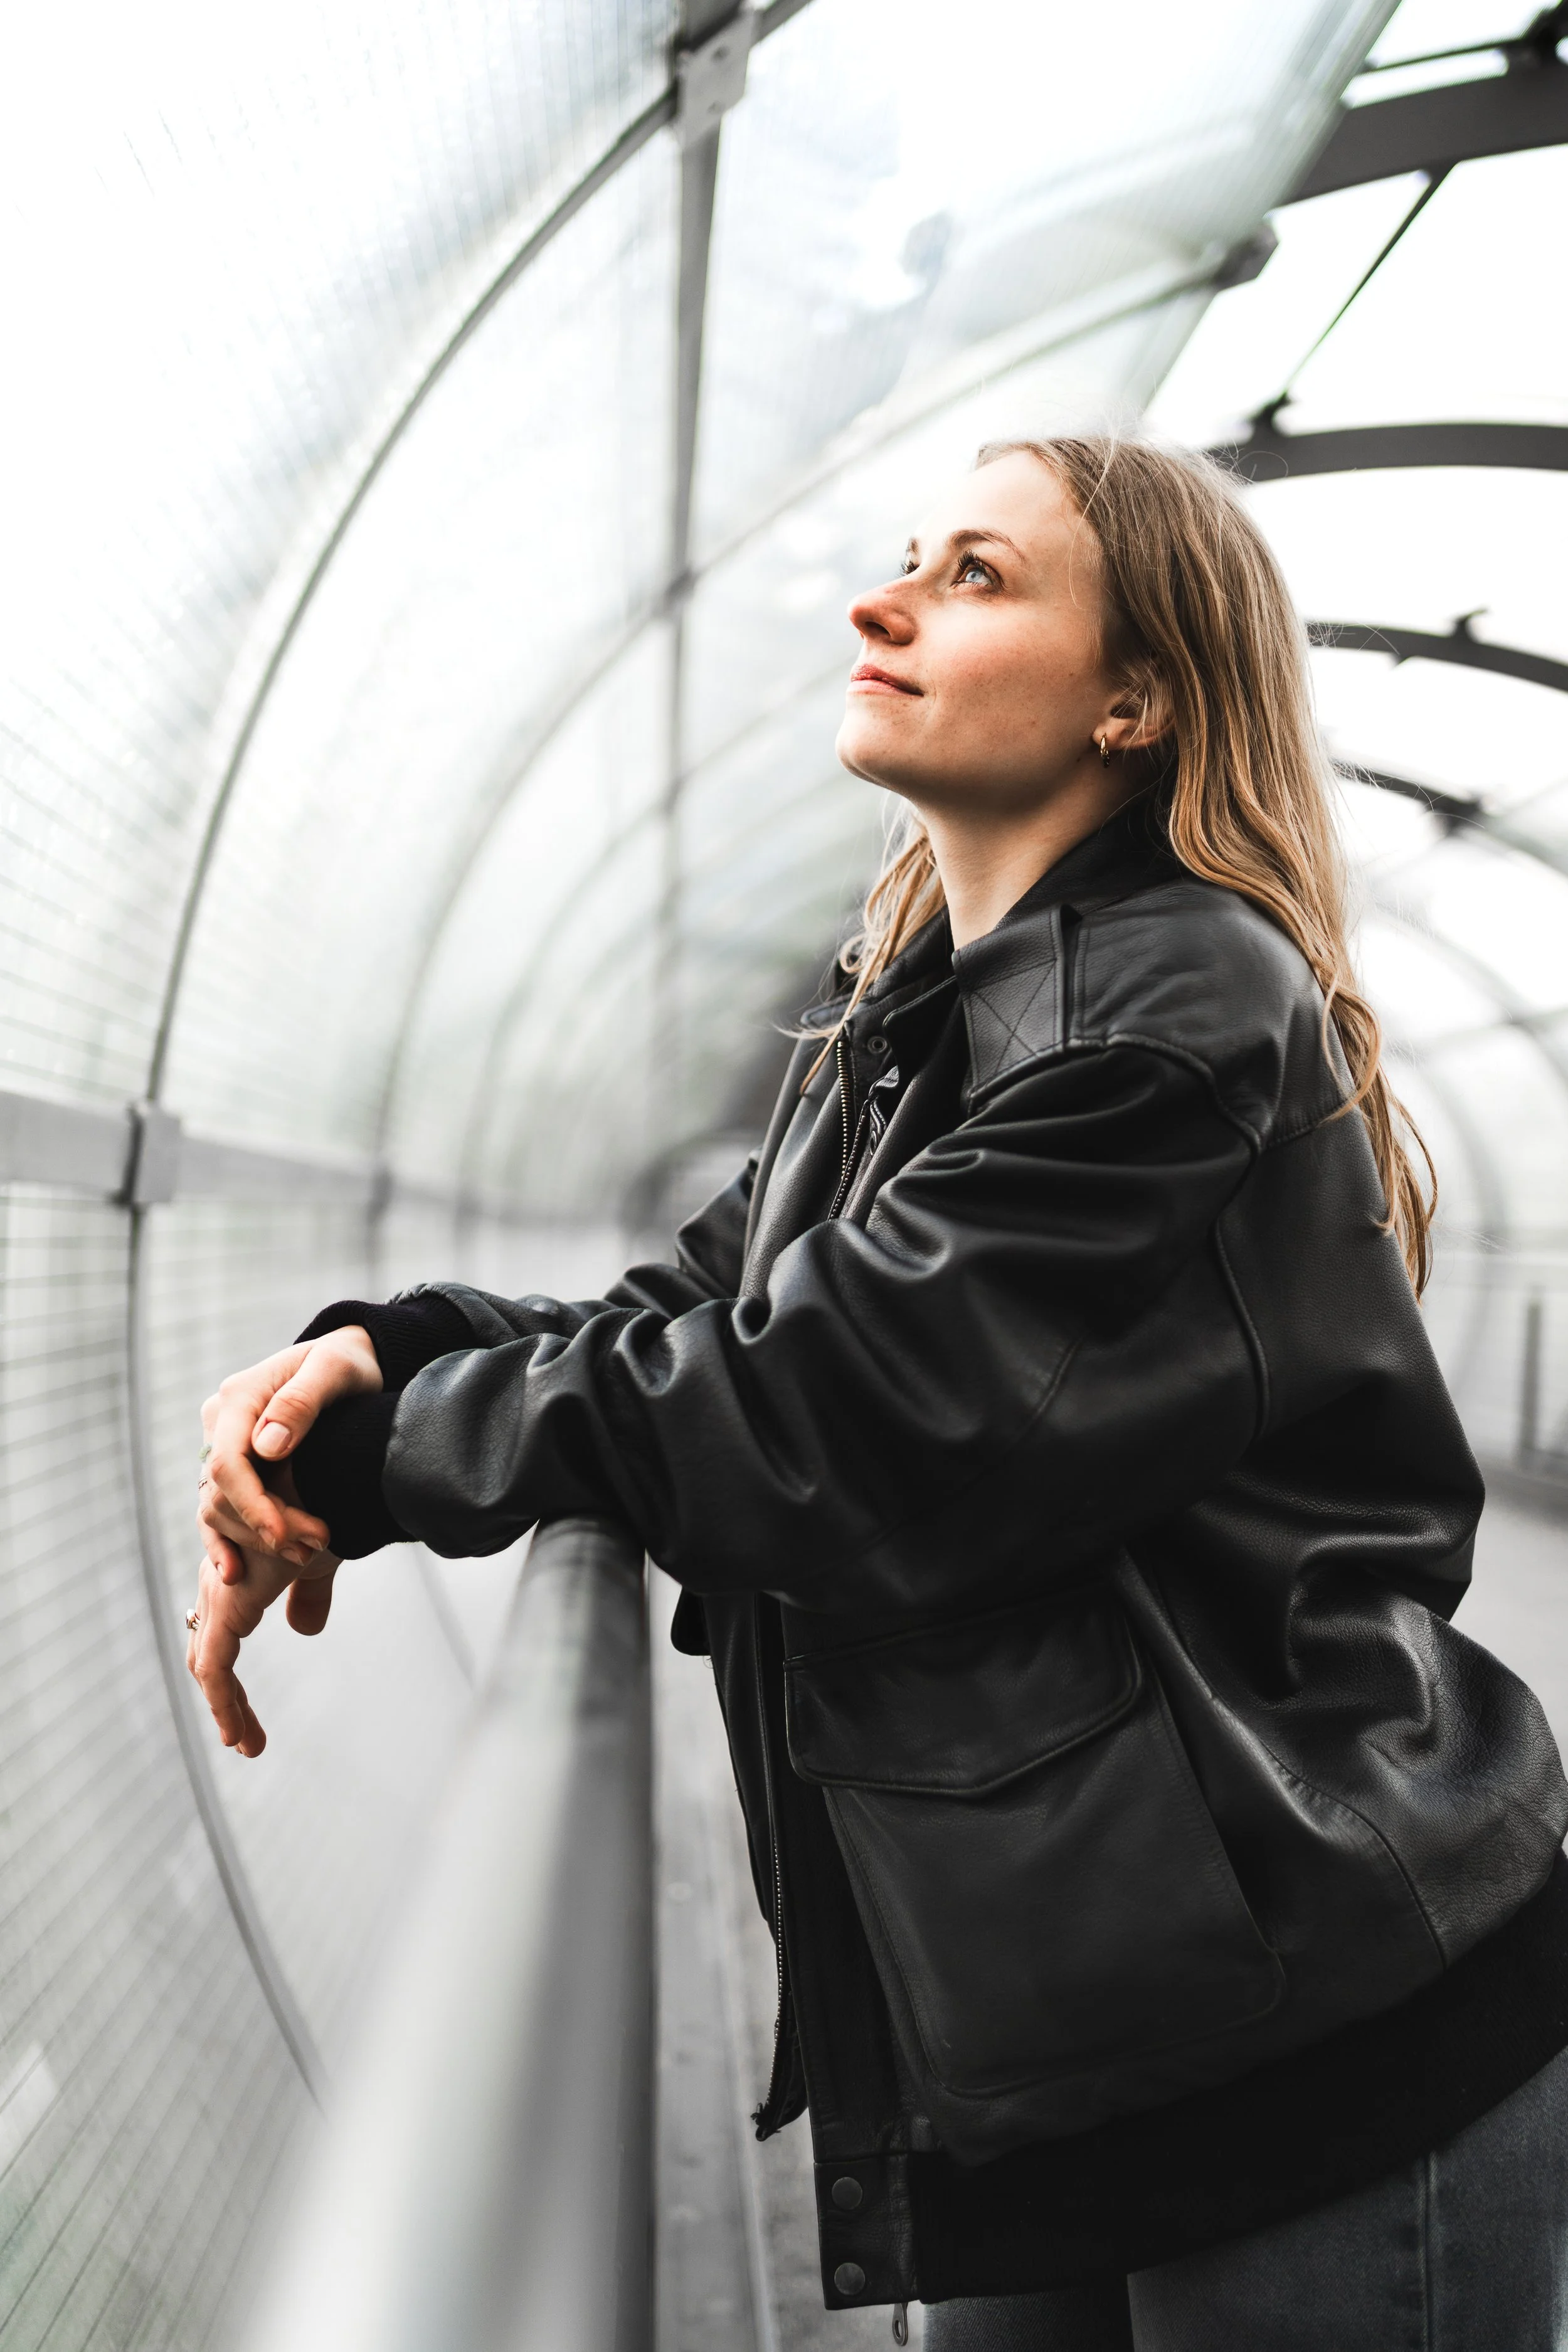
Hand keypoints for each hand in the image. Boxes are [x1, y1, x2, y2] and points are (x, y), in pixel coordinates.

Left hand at [185, 1529, 341, 1755]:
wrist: (323, 1484)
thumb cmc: (324, 1510)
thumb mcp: (319, 1564)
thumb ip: (309, 1597)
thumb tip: (304, 1629)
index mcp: (238, 1578)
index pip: (222, 1639)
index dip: (233, 1682)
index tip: (249, 1719)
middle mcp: (220, 1588)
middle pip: (209, 1657)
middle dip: (227, 1701)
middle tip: (244, 1738)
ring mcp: (221, 1598)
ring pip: (209, 1668)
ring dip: (227, 1711)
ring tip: (246, 1744)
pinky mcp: (228, 1609)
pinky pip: (216, 1668)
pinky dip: (223, 1705)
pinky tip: (237, 1735)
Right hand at [197, 1327, 381, 1581]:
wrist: (352, 1363)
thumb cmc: (350, 1362)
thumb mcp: (337, 1369)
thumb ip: (303, 1401)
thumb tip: (267, 1445)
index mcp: (239, 1397)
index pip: (227, 1462)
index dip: (252, 1506)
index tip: (284, 1537)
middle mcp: (222, 1422)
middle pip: (222, 1491)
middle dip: (264, 1527)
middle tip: (314, 1547)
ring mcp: (226, 1445)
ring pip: (219, 1506)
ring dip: (256, 1539)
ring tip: (307, 1556)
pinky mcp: (238, 1466)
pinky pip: (219, 1509)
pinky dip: (226, 1542)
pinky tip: (237, 1573)